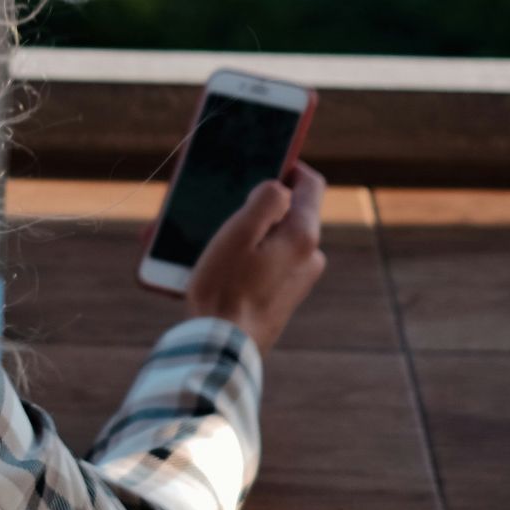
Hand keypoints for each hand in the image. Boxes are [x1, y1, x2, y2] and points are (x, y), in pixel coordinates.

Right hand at [184, 162, 327, 354]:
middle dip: (251, 205)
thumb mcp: (238, 233)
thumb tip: (278, 186)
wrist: (222, 349)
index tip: (259, 159)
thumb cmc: (224, 289)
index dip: (286, 165)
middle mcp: (310, 256)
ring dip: (239, 233)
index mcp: (303, 236)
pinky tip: (208, 265)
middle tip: (216, 205)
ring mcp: (298, 279)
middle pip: (286, 212)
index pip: (310, 183)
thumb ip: (265, 200)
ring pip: (271, 239)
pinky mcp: (282, 297)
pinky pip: (264, 263)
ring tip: (199, 240)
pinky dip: (240, 257)